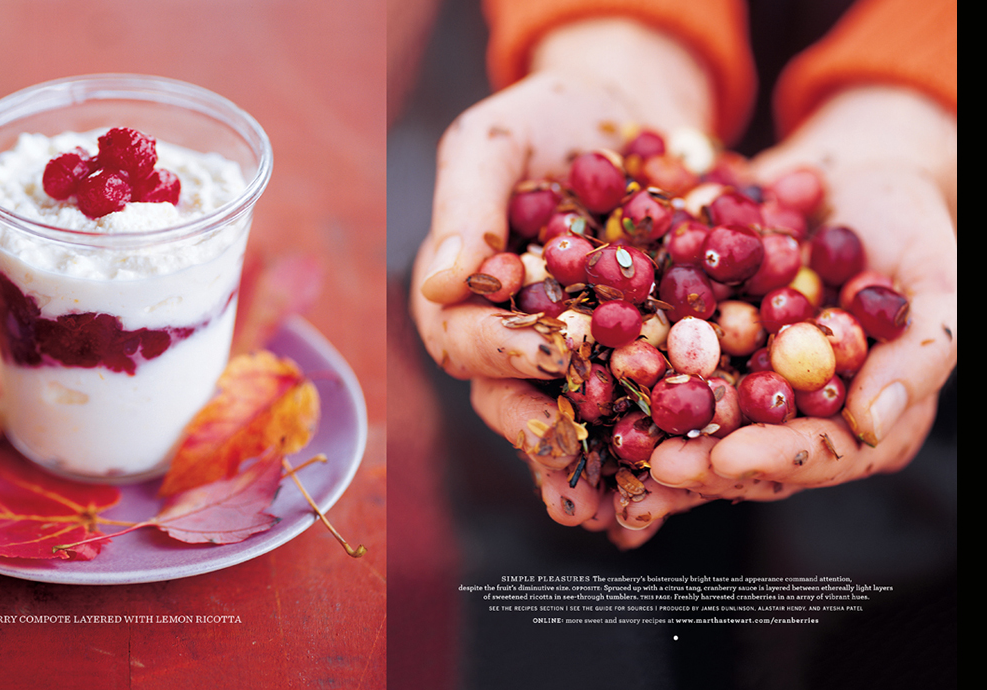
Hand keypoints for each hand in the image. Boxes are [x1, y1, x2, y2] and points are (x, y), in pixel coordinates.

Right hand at [412, 18, 715, 542]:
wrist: (625, 112)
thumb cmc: (547, 118)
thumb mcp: (496, 137)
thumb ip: (465, 201)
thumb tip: (445, 280)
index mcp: (461, 296)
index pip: (466, 339)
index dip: (506, 351)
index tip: (555, 351)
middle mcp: (505, 341)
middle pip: (511, 401)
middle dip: (543, 438)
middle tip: (578, 465)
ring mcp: (564, 361)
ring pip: (569, 425)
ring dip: (592, 472)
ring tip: (620, 514)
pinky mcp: (627, 364)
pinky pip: (632, 414)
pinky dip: (649, 451)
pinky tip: (673, 484)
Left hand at [620, 86, 956, 545]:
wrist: (847, 170)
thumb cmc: (909, 225)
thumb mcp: (937, 280)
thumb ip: (921, 352)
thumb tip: (870, 424)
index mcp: (857, 417)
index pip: (817, 455)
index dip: (770, 461)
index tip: (724, 459)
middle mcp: (790, 412)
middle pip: (742, 455)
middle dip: (695, 466)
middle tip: (649, 467)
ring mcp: (737, 382)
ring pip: (689, 424)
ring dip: (647, 440)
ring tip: (605, 448)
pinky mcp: (693, 345)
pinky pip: (653, 366)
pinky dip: (617, 375)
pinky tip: (578, 382)